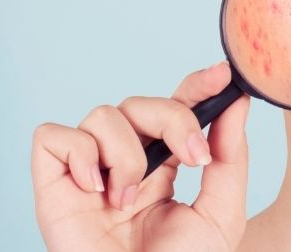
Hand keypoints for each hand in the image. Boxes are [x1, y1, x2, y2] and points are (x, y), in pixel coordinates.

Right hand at [32, 61, 249, 250]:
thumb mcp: (219, 215)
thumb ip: (229, 158)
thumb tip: (238, 103)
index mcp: (163, 167)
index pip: (175, 109)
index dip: (195, 85)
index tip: (222, 74)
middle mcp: (124, 164)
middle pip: (141, 103)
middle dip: (174, 118)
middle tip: (193, 157)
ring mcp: (88, 174)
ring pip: (103, 114)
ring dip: (127, 153)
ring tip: (129, 201)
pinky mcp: (53, 187)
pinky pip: (54, 136)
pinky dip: (78, 153)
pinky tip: (96, 191)